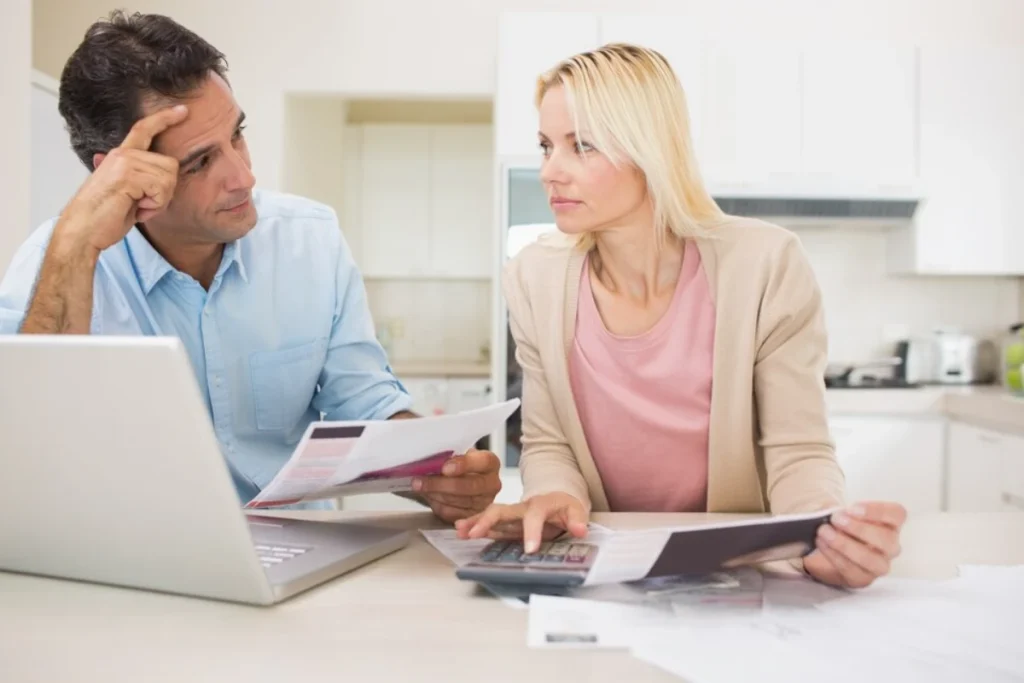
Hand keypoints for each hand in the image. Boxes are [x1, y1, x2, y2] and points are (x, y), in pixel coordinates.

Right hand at [56, 105, 187, 254]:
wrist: (83, 231)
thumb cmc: (104, 217)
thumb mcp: (126, 192)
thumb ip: (141, 178)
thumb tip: (165, 171)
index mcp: (121, 155)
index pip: (144, 129)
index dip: (164, 119)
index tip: (183, 111)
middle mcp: (123, 154)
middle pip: (171, 165)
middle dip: (165, 191)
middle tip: (143, 204)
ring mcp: (125, 163)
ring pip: (169, 179)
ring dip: (159, 200)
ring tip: (137, 207)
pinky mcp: (127, 176)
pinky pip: (162, 190)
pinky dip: (155, 206)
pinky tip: (137, 210)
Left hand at [411, 448, 500, 522]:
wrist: (460, 479)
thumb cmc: (458, 464)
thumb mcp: (457, 453)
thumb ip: (450, 455)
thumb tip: (433, 461)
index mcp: (490, 463)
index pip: (482, 462)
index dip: (464, 465)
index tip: (445, 468)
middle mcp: (492, 484)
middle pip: (468, 486)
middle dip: (440, 484)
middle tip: (419, 481)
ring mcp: (483, 503)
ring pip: (457, 501)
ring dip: (434, 493)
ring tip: (419, 486)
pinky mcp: (472, 517)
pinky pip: (451, 513)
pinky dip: (436, 504)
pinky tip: (428, 496)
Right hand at [454, 491, 588, 552]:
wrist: (557, 498)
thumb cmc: (565, 506)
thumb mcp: (576, 510)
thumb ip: (578, 519)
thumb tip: (581, 529)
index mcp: (541, 504)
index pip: (535, 515)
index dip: (532, 531)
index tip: (530, 549)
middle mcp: (522, 507)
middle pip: (502, 510)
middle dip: (487, 521)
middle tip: (474, 534)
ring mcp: (511, 515)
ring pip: (490, 515)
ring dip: (475, 522)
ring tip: (460, 531)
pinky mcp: (506, 522)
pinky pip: (488, 523)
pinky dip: (474, 526)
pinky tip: (461, 532)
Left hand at [803, 501, 906, 587]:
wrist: (826, 549)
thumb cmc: (839, 524)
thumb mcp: (840, 510)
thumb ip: (839, 507)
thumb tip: (828, 508)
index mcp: (890, 523)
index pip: (896, 514)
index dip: (877, 511)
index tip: (852, 508)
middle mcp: (890, 545)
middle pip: (887, 539)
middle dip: (859, 529)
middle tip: (836, 519)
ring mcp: (879, 565)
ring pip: (872, 559)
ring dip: (845, 545)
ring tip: (824, 532)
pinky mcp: (862, 579)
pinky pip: (852, 570)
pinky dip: (834, 555)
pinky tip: (821, 543)